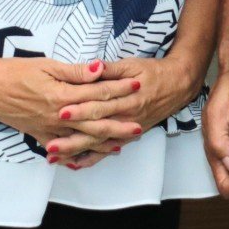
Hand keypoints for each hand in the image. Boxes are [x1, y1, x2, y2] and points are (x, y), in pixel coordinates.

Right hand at [0, 57, 136, 160]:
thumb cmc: (15, 72)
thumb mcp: (46, 65)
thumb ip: (75, 72)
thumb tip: (100, 70)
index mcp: (62, 96)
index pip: (97, 93)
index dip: (119, 89)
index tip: (137, 85)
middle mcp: (58, 118)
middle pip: (94, 123)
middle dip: (118, 125)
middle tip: (139, 127)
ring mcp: (49, 130)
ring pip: (81, 140)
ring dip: (101, 144)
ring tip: (120, 146)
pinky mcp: (39, 136)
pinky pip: (62, 150)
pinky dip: (76, 155)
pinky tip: (86, 159)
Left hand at [47, 55, 197, 151]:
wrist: (177, 85)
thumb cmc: (153, 72)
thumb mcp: (133, 64)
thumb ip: (111, 69)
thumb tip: (94, 66)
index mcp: (126, 98)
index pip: (100, 105)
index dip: (81, 109)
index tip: (61, 112)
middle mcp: (126, 118)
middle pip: (96, 130)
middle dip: (73, 139)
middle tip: (50, 145)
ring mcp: (126, 130)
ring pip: (99, 144)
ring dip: (77, 152)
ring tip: (55, 158)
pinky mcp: (127, 136)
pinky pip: (107, 150)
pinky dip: (91, 158)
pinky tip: (74, 164)